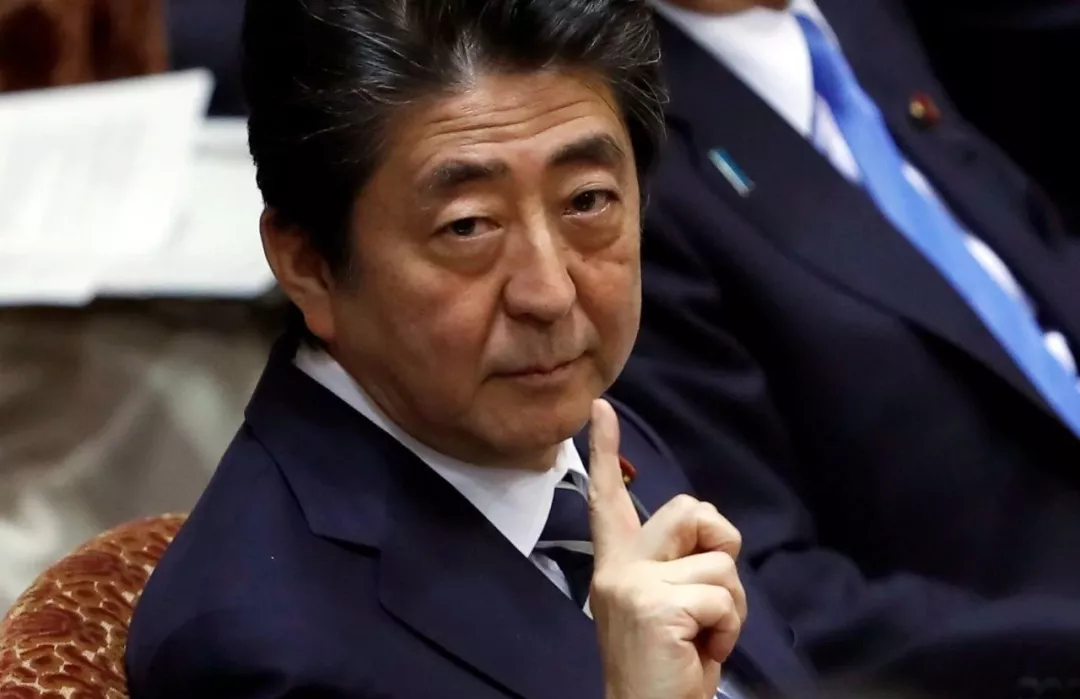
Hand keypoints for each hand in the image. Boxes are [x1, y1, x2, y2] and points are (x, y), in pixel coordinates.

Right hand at [587, 399, 746, 698]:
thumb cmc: (668, 666)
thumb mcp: (668, 606)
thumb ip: (676, 565)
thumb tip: (711, 536)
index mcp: (617, 565)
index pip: (609, 500)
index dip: (604, 451)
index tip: (601, 407)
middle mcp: (617, 568)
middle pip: (691, 511)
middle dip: (719, 544)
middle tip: (707, 595)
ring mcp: (633, 585)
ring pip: (720, 563)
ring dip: (730, 606)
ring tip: (702, 638)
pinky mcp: (656, 606)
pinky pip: (724, 599)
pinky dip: (729, 630)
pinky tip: (703, 652)